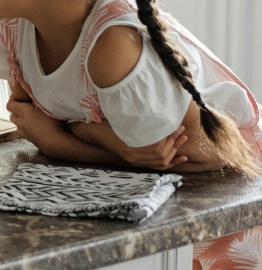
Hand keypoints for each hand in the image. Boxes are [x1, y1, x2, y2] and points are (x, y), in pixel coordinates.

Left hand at [6, 96, 69, 148]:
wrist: (54, 142)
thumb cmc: (50, 121)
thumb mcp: (44, 105)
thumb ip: (36, 97)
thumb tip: (31, 89)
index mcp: (22, 112)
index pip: (10, 105)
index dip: (12, 99)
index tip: (18, 95)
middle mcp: (21, 122)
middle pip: (12, 115)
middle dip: (15, 110)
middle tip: (24, 106)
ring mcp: (24, 132)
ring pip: (17, 125)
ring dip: (19, 120)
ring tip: (28, 117)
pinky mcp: (30, 140)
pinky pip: (22, 133)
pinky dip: (24, 129)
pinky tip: (32, 127)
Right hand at [70, 121, 188, 169]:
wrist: (94, 132)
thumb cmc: (105, 122)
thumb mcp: (120, 117)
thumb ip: (137, 116)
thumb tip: (159, 110)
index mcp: (129, 146)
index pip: (155, 146)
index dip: (168, 137)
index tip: (176, 126)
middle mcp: (132, 157)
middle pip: (160, 154)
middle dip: (173, 142)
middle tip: (181, 130)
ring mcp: (134, 160)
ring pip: (160, 161)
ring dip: (174, 150)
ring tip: (182, 138)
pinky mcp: (136, 161)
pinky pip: (156, 166)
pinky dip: (170, 162)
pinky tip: (181, 158)